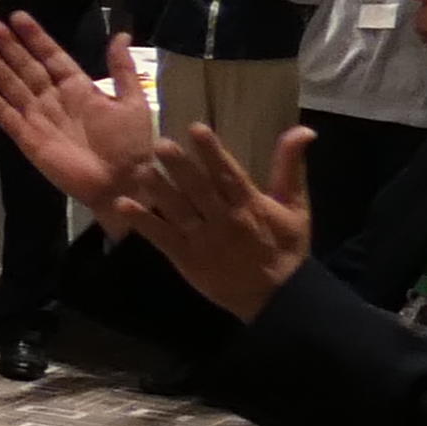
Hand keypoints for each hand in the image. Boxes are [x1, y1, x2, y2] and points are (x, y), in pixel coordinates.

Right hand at [0, 15, 166, 217]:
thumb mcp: (132, 101)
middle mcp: (54, 98)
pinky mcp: (27, 138)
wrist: (122, 183)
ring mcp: (38, 117)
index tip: (18, 17)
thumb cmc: (131, 144)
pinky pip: (4, 114)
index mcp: (79, 88)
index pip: (52, 56)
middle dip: (9, 46)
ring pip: (12, 85)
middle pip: (27, 67)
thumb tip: (121, 34)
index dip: (36, 37)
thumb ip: (122, 70)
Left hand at [134, 125, 318, 320]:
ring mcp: (203, 240)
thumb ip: (290, 167)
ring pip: (179, 211)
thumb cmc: (285, 247)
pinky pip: (162, 237)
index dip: (212, 152)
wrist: (278, 297)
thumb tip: (303, 130)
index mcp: (250, 205)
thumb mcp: (296, 206)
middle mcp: (225, 220)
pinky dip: (143, 222)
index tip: (196, 128)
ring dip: (159, 190)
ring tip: (142, 170)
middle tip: (161, 144)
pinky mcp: (186, 258)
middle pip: (199, 190)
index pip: (229, 174)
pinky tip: (123, 205)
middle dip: (180, 167)